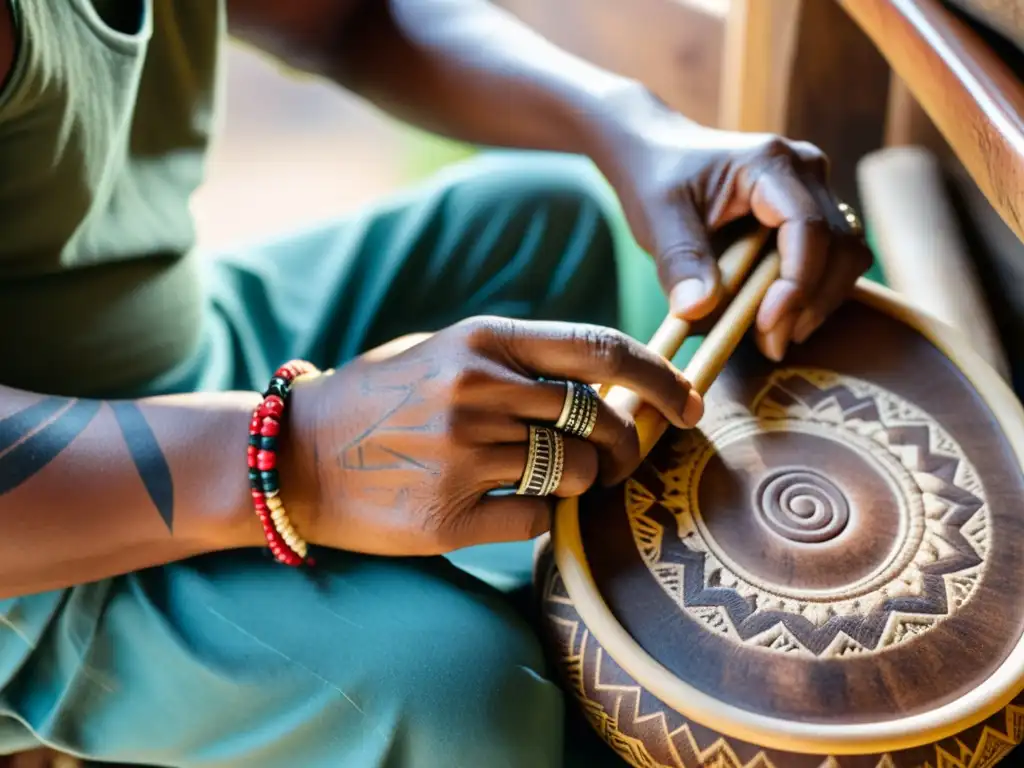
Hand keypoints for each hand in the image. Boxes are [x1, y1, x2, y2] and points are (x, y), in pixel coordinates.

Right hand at [287, 317, 702, 555]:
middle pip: (601, 422)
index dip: (660, 376)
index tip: (690, 401)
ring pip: (575, 475)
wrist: (293, 456)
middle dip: (627, 447)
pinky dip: (537, 518)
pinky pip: (536, 522)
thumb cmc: (380, 399)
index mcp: (482, 339)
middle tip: (617, 460)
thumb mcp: (445, 351)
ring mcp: (462, 455)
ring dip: (577, 482)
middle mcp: (476, 390)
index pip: (601, 349)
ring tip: (542, 478)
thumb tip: (612, 383)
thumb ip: (522, 359)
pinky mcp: (448, 517)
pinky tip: (500, 506)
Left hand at [594, 93, 872, 360]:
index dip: (796, 283)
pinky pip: (831, 263)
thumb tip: (698, 311)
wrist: (659, 154)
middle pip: (841, 247)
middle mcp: (806, 172)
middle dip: (810, 303)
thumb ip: (678, 261)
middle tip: (768, 344)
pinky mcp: (812, 216)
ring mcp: (815, 193)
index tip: (766, 325)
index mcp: (770, 164)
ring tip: (769, 337)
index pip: (808, 227)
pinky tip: (772, 318)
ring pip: (846, 259)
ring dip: (815, 304)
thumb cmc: (657, 179)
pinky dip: (808, 296)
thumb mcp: (657, 217)